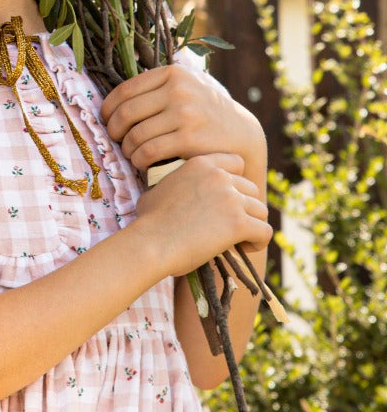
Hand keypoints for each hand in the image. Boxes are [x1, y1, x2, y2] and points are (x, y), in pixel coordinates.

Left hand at [100, 63, 266, 184]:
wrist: (241, 134)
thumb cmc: (203, 113)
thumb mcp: (185, 88)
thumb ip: (156, 88)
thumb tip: (112, 102)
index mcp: (172, 73)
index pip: (125, 91)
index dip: (108, 109)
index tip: (106, 121)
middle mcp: (179, 90)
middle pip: (126, 114)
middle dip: (114, 131)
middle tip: (116, 140)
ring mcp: (185, 113)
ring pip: (135, 135)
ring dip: (126, 149)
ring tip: (131, 152)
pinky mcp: (189, 138)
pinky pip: (148, 151)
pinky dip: (138, 159)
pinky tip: (141, 162)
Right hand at [133, 152, 271, 278]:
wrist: (149, 243)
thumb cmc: (147, 223)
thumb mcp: (158, 190)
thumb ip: (177, 185)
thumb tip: (175, 193)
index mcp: (201, 164)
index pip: (236, 163)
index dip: (236, 183)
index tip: (227, 201)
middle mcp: (219, 177)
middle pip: (251, 189)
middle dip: (244, 208)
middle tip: (229, 226)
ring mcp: (231, 199)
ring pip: (260, 211)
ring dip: (251, 225)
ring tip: (237, 240)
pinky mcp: (239, 223)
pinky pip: (264, 231)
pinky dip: (258, 242)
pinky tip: (244, 248)